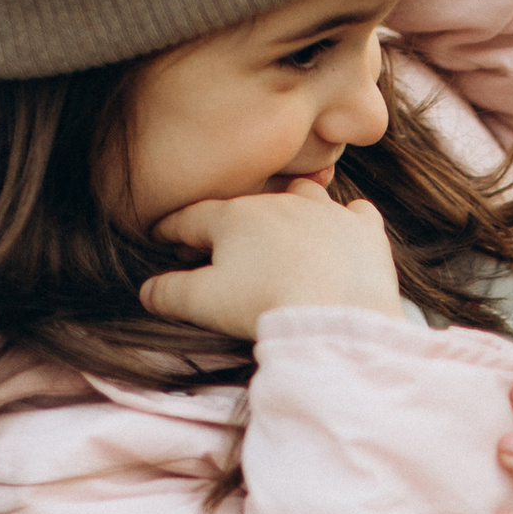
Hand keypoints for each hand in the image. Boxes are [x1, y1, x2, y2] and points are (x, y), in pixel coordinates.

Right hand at [138, 182, 401, 336]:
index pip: (192, 219)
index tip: (160, 236)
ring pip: (304, 196)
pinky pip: (356, 214)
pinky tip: (344, 230)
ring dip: (290, 209)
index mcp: (235, 217)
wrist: (337, 317)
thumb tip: (147, 291)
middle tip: (221, 247)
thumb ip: (169, 293)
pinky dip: (347, 221)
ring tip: (285, 228)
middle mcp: (281, 203)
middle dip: (229, 224)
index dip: (171, 229)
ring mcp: (328, 213)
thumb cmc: (264, 306)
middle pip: (247, 207)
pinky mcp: (365, 233)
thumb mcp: (203, 303)